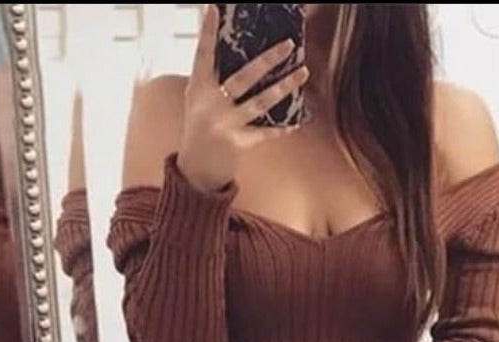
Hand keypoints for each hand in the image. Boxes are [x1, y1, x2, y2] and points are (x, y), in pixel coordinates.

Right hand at [175, 5, 308, 192]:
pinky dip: (281, 128)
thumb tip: (240, 53)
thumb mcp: (197, 99)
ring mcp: (225, 124)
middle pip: (243, 77)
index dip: (208, 32)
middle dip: (268, 60)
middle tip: (288, 44)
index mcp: (198, 87)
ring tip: (303, 71)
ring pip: (260, 102)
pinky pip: (265, 132)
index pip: (203, 54)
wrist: (196, 169)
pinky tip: (296, 122)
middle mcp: (211, 103)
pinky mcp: (238, 143)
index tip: (215, 9)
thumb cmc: (200, 127)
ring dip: (284, 87)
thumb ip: (211, 77)